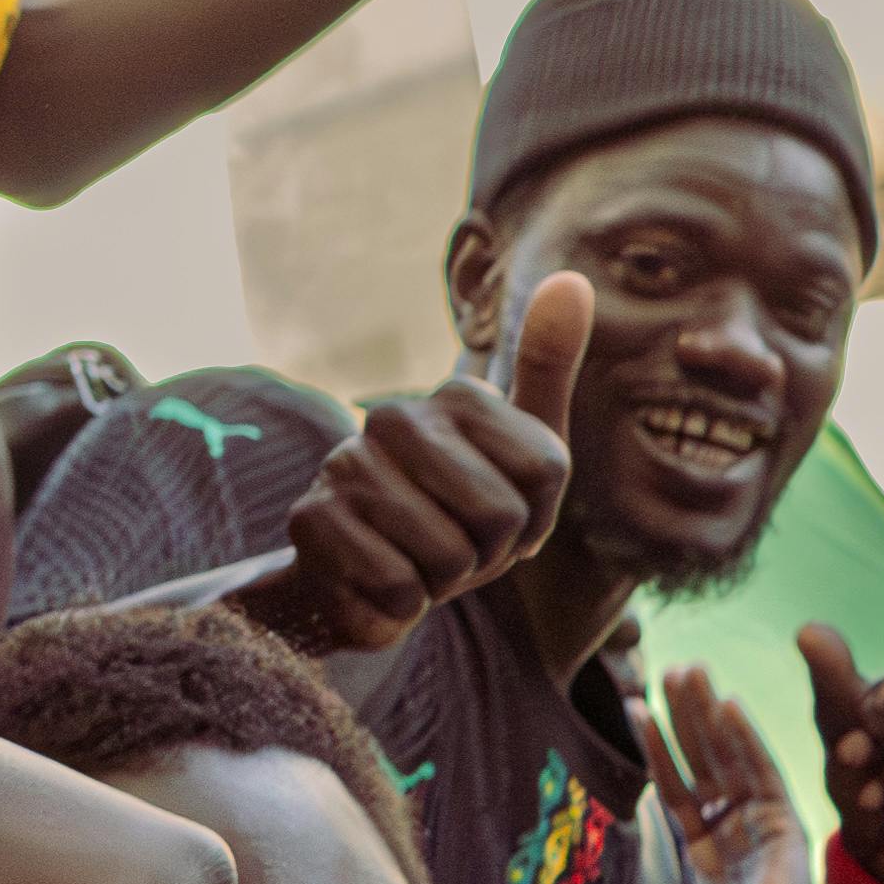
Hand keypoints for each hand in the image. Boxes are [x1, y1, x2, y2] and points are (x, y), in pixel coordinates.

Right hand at [270, 268, 586, 656]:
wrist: (363, 578)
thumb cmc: (456, 515)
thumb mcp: (521, 451)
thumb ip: (547, 369)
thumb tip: (572, 279)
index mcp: (457, 396)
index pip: (546, 472)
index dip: (535, 517)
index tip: (503, 516)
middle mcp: (396, 417)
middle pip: (500, 514)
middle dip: (489, 553)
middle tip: (458, 545)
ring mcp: (346, 464)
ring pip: (450, 555)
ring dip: (444, 581)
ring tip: (419, 562)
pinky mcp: (311, 519)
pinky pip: (399, 588)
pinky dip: (402, 604)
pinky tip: (380, 581)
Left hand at [646, 665, 808, 883]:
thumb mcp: (664, 881)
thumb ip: (646, 845)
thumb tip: (595, 812)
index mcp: (696, 841)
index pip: (671, 781)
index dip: (652, 744)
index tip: (632, 703)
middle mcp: (729, 826)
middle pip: (702, 759)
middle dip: (684, 715)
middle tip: (668, 668)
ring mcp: (758, 822)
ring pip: (728, 757)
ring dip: (708, 714)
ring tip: (690, 672)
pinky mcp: (785, 823)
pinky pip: (762, 771)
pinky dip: (746, 737)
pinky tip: (727, 705)